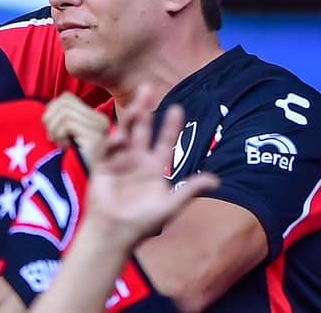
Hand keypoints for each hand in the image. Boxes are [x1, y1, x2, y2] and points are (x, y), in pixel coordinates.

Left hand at [42, 93, 108, 165]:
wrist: (82, 189)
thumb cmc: (70, 165)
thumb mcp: (66, 138)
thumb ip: (61, 121)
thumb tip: (46, 108)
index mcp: (94, 118)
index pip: (66, 98)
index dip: (51, 111)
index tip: (51, 131)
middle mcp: (101, 120)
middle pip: (64, 101)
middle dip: (50, 119)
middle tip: (52, 139)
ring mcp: (100, 128)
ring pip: (64, 111)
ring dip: (54, 129)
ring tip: (60, 145)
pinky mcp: (95, 137)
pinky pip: (67, 123)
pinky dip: (59, 136)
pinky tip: (65, 149)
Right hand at [82, 86, 217, 247]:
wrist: (115, 232)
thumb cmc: (143, 222)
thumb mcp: (170, 205)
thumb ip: (190, 190)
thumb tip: (217, 179)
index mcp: (154, 167)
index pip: (165, 141)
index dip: (171, 125)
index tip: (177, 107)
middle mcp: (137, 159)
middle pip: (142, 129)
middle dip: (145, 109)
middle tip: (148, 88)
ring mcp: (120, 161)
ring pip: (125, 133)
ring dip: (130, 118)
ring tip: (137, 104)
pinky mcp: (103, 166)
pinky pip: (108, 149)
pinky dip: (113, 142)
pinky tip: (120, 138)